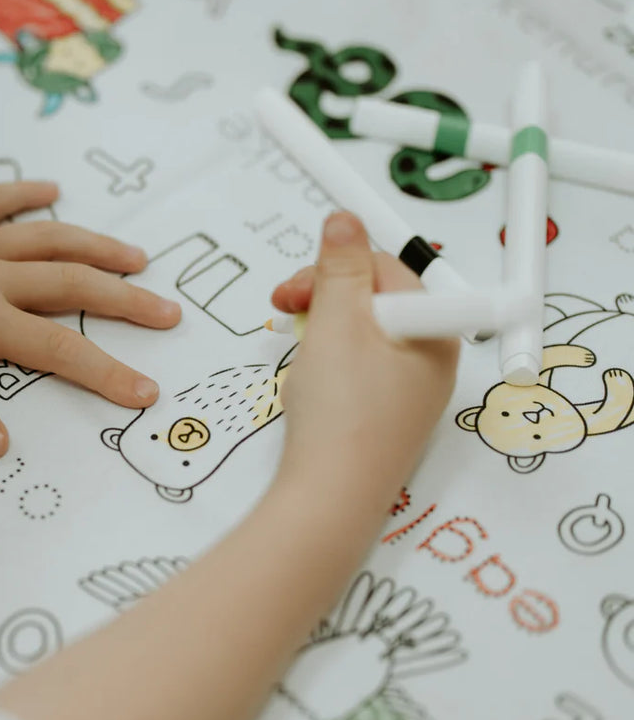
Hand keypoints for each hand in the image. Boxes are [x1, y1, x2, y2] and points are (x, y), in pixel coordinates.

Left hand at [0, 182, 180, 458]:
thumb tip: (1, 444)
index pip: (58, 349)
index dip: (107, 373)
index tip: (147, 392)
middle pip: (72, 284)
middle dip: (125, 301)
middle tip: (169, 314)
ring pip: (48, 238)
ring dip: (96, 247)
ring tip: (138, 259)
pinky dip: (25, 193)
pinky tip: (52, 189)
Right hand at [271, 212, 458, 503]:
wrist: (329, 499)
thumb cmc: (340, 415)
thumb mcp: (335, 323)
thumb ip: (339, 267)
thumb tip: (345, 220)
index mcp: (433, 331)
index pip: (387, 272)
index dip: (335, 270)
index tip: (292, 288)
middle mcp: (431, 361)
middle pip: (376, 304)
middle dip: (325, 302)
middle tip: (285, 315)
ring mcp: (409, 395)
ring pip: (363, 340)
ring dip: (323, 335)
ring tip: (299, 358)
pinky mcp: (384, 420)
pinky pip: (359, 375)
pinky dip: (329, 368)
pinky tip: (310, 386)